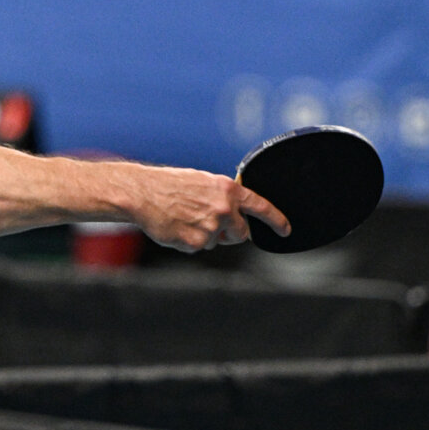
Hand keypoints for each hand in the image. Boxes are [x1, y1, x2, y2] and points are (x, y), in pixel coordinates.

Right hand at [129, 166, 289, 252]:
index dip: (276, 220)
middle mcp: (224, 208)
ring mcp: (211, 227)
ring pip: (217, 241)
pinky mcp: (197, 242)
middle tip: (208, 222)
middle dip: (230, 233)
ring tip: (184, 219)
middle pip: (241, 233)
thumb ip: (222, 197)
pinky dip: (189, 242)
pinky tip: (176, 227)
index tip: (285, 229)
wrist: (142, 194)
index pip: (261, 206)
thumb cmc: (169, 185)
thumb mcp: (203, 182)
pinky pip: (199, 248)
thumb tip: (233, 217)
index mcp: (228, 190)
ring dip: (205, 236)